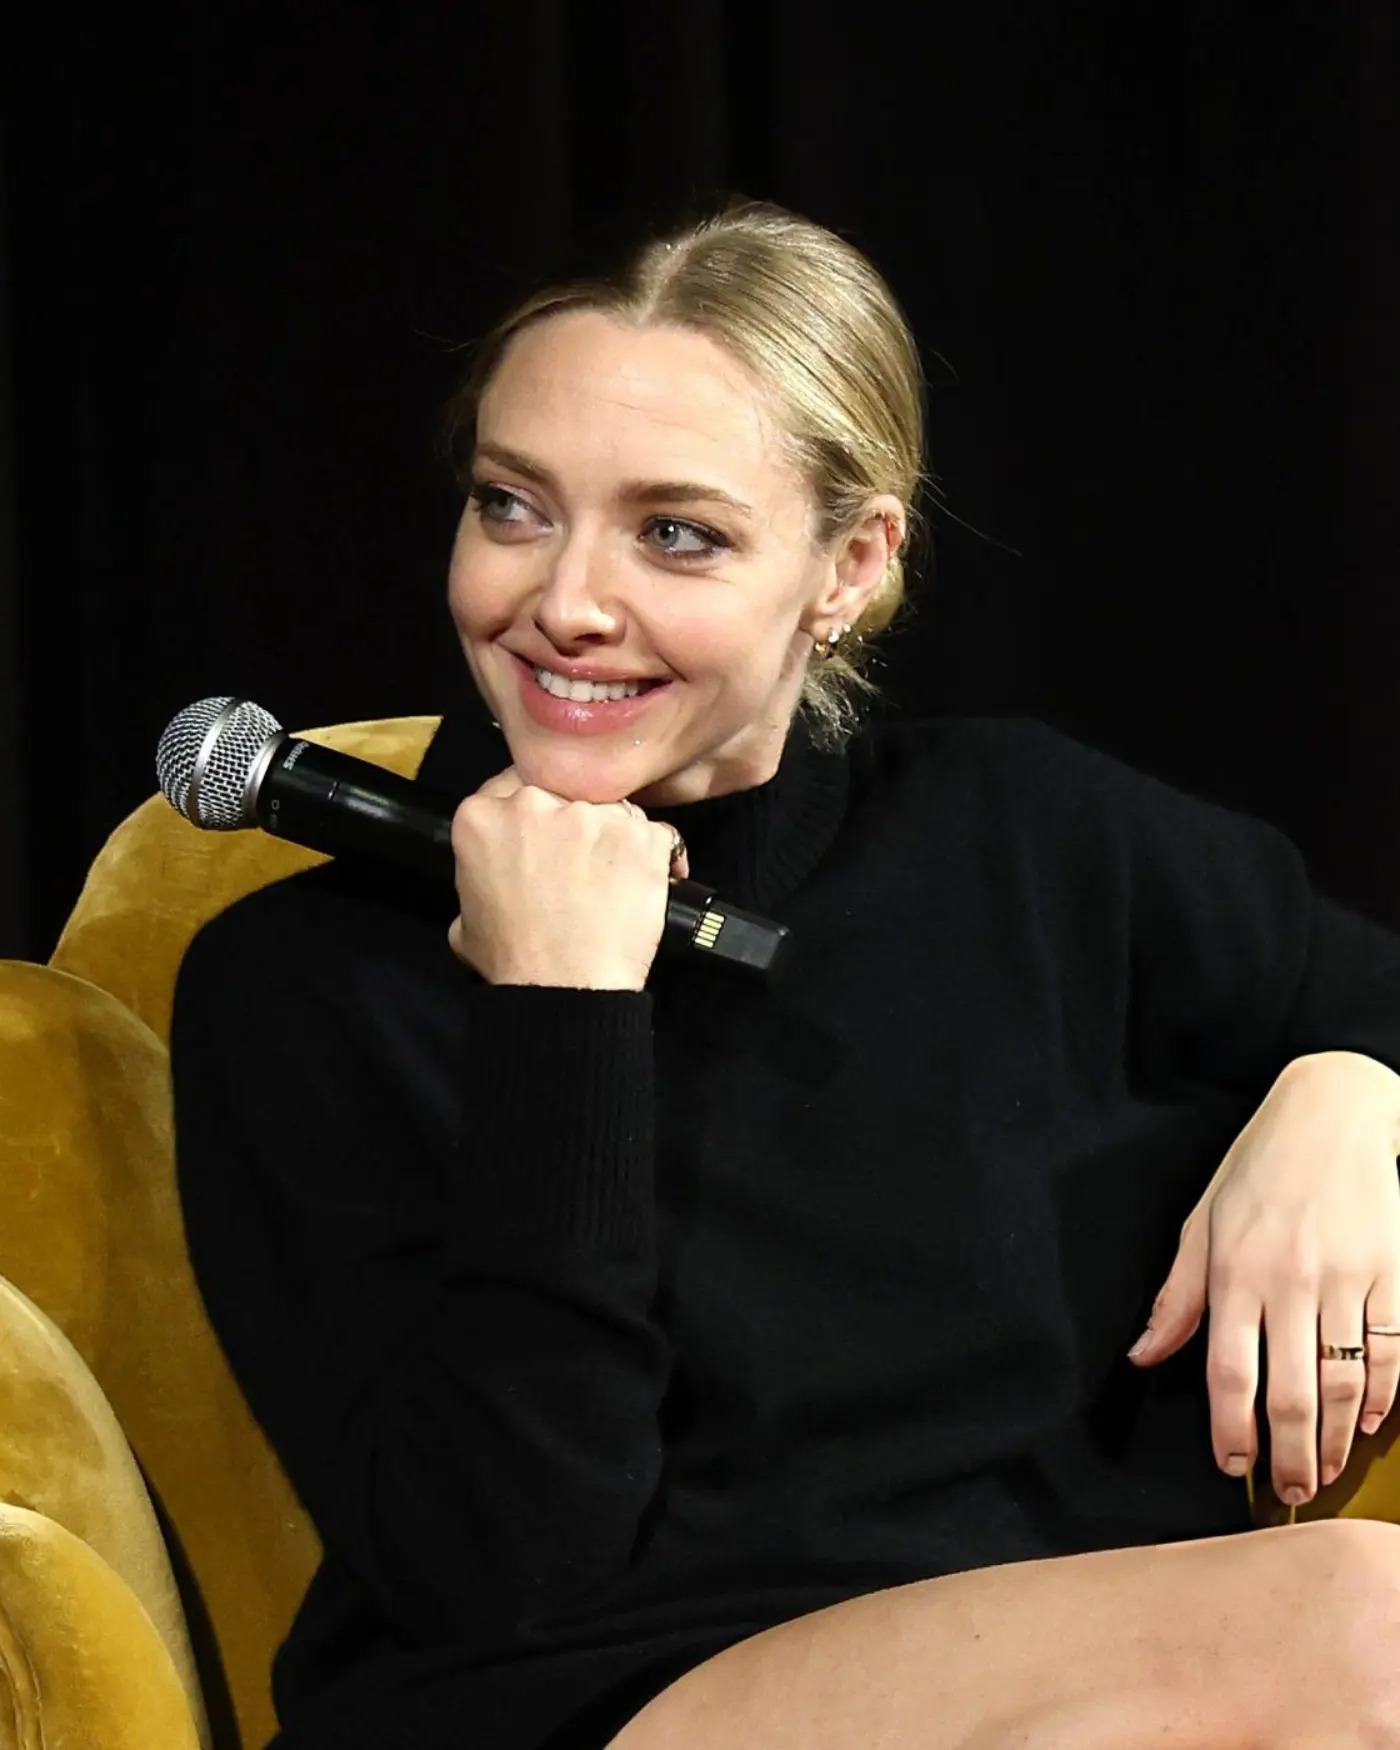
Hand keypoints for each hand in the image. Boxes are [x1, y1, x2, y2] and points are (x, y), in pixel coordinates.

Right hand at [445, 764, 689, 990]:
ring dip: (613, 838)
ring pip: (610, 809)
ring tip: (610, 883)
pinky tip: (641, 886)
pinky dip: (653, 857)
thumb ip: (475, 878)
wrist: (566, 988)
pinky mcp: (639, 834)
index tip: (546, 834)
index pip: (512, 786)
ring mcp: (591, 815)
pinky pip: (654, 833)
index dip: (536, 813)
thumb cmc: (516, 962)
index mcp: (481, 818)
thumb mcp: (464, 919)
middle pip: (564, 792)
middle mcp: (534, 804)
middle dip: (573, 824)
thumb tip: (490, 877)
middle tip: (577, 866)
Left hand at [1126, 1054, 1399, 1506]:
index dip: (1230, 1430)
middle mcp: (1290, 1280)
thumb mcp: (1202, 1222)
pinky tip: (1368, 1425)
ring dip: (1333, 1441)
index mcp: (1235, 1270)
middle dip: (1288, 1456)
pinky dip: (1384, 1398)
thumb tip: (1143, 1355)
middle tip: (1287, 1494)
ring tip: (1323, 1474)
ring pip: (1344, 1384)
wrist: (1334, 1112)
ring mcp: (1347, 1279)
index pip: (1228, 1371)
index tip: (1232, 1466)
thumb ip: (1176, 1298)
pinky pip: (1392, 1352)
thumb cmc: (1259, 1168)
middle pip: (1290, 1393)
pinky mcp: (1391, 1274)